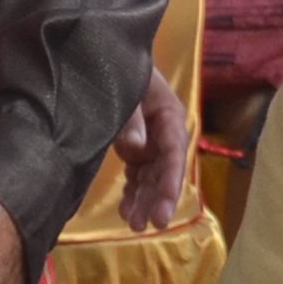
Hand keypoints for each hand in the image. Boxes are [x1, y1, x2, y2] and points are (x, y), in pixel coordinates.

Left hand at [113, 72, 195, 233]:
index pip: (174, 151)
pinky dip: (132, 193)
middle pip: (165, 170)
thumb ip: (130, 117)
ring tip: (133, 224)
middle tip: (148, 224)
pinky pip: (137, 175)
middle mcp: (164, 132)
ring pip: (151, 177)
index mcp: (169, 114)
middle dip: (157, 198)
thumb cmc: (118, 67)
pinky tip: (125, 211)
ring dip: (144, 200)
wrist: (108, 59)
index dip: (171, 181)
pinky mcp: (137, 150)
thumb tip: (135, 148)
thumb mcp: (124, 87)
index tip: (164, 207)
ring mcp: (150, 142)